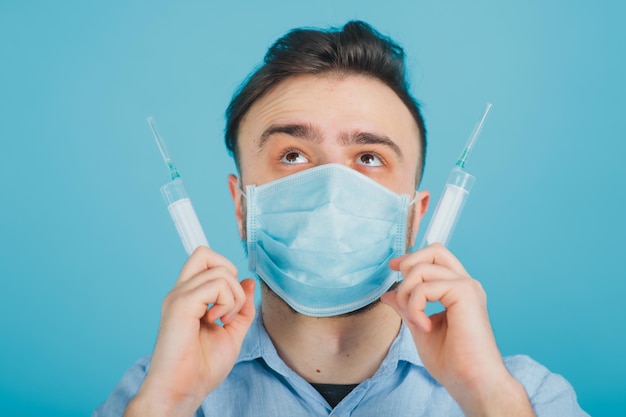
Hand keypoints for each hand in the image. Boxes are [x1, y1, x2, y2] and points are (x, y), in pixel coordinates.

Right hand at [125, 247, 255, 416]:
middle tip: (229, 305)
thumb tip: (250, 281)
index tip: (230, 302)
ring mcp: (179, 296)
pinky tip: (216, 321)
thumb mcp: (232, 333)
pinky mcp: (181, 304)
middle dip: (229, 273)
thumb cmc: (201, 368)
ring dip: (234, 296)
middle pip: (205, 253)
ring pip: (220, 270)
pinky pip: (217, 284)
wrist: (182, 391)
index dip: (225, 270)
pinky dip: (228, 302)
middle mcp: (181, 291)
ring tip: (223, 320)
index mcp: (189, 296)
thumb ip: (242, 307)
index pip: (204, 259)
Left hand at [381, 243, 533, 416]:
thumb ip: (407, 306)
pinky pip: (424, 287)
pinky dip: (415, 306)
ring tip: (414, 319)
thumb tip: (389, 293)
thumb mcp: (419, 327)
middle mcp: (465, 284)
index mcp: (458, 290)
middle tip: (404, 295)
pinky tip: (424, 327)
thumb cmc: (452, 363)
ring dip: (407, 294)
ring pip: (421, 268)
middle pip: (434, 250)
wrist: (472, 382)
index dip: (411, 258)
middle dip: (408, 265)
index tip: (394, 268)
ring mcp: (467, 286)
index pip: (435, 257)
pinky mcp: (465, 292)